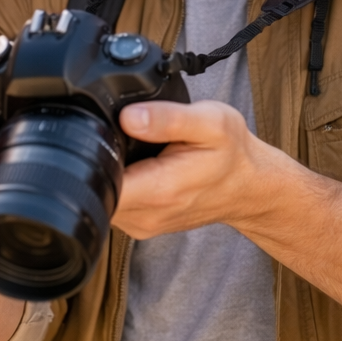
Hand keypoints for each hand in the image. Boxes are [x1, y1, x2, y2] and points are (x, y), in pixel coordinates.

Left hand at [111, 99, 292, 239]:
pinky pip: (114, 202)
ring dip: (109, 171)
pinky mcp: (141, 224)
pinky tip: (138, 166)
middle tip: (122, 136)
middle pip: (94, 188)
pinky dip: (119, 182)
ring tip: (135, 151)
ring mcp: (142, 224)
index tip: (99, 134)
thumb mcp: (210, 122)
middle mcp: (145, 214)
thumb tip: (128, 116)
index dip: (90, 155)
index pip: (99, 182)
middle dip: (99, 159)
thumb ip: (167, 119)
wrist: (250, 188)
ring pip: (102, 196)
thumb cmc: (232, 155)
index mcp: (159, 190)